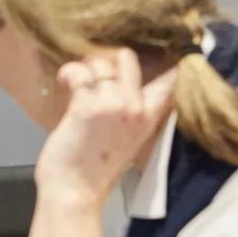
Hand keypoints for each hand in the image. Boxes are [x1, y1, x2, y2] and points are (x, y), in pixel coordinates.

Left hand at [35, 48, 175, 206]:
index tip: (170, 44)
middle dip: (106, 61)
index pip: (174, 80)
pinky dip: (68, 74)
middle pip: (128, 57)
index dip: (173, 59)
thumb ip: (134, 112)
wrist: (74, 192)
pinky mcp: (88, 105)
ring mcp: (114, 104)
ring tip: (75, 84)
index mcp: (151, 117)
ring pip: (100, 62)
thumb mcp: (129, 139)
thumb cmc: (95, 170)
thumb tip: (121, 82)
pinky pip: (79, 72)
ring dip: (83, 70)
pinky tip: (63, 83)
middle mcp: (137, 107)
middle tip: (92, 77)